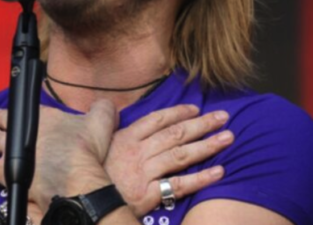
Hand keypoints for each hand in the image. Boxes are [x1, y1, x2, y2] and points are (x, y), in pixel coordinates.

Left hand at [0, 100, 117, 212]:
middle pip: (6, 121)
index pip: (27, 109)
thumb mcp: (102, 121)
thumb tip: (106, 103)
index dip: (20, 109)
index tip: (16, 109)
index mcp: (44, 117)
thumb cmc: (87, 152)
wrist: (76, 179)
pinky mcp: (6, 173)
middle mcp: (24, 131)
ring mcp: (13, 152)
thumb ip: (102, 108)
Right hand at [105, 104, 232, 215]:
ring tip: (228, 138)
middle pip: (175, 134)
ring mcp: (144, 173)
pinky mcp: (148, 195)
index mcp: (126, 137)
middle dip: (202, 124)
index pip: (158, 119)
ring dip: (207, 145)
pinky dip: (200, 178)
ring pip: (180, 155)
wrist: (85, 203)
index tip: (196, 108)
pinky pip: (178, 185)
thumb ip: (115, 131)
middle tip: (223, 117)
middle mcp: (137, 152)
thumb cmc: (94, 175)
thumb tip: (115, 111)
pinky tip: (218, 172)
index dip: (179, 112)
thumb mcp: (99, 147)